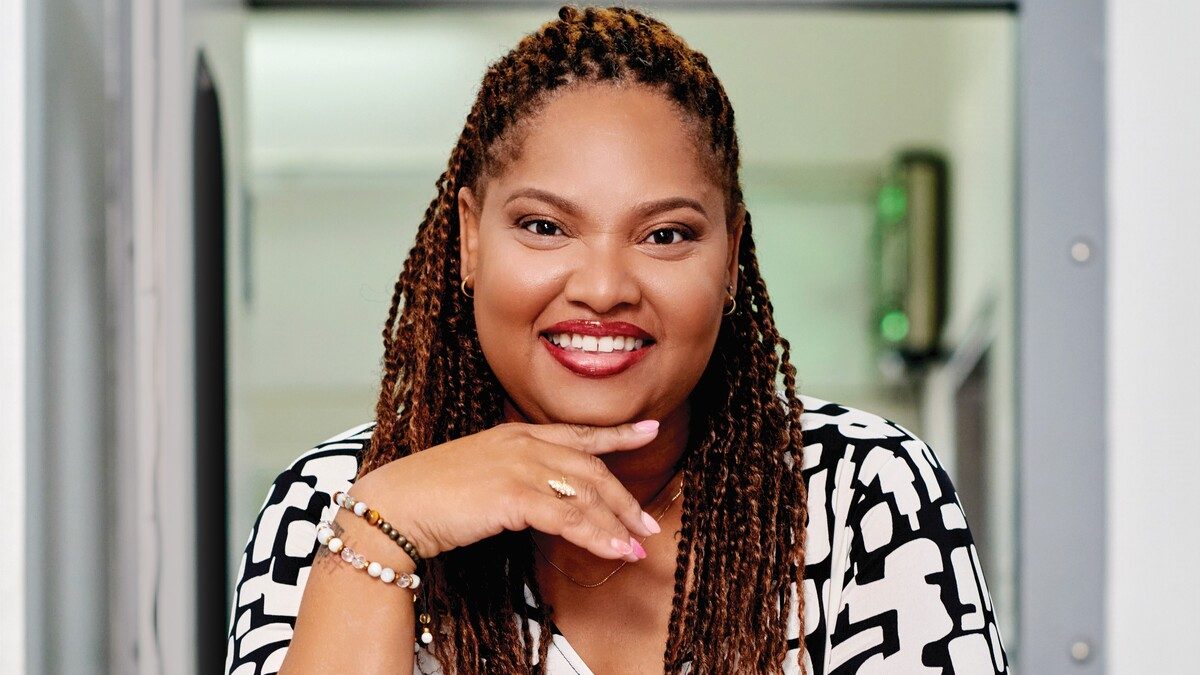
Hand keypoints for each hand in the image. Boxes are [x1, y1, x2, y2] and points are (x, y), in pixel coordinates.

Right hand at [349, 420, 664, 562]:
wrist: (392, 504)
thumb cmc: (426, 494)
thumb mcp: (477, 473)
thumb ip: (510, 476)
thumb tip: (537, 499)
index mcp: (514, 434)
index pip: (577, 433)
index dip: (616, 434)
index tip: (648, 429)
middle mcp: (523, 444)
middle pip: (591, 469)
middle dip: (623, 499)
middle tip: (645, 524)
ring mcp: (519, 466)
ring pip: (585, 495)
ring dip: (616, 524)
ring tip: (636, 547)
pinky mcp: (514, 495)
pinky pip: (569, 518)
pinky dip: (596, 536)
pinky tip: (612, 551)